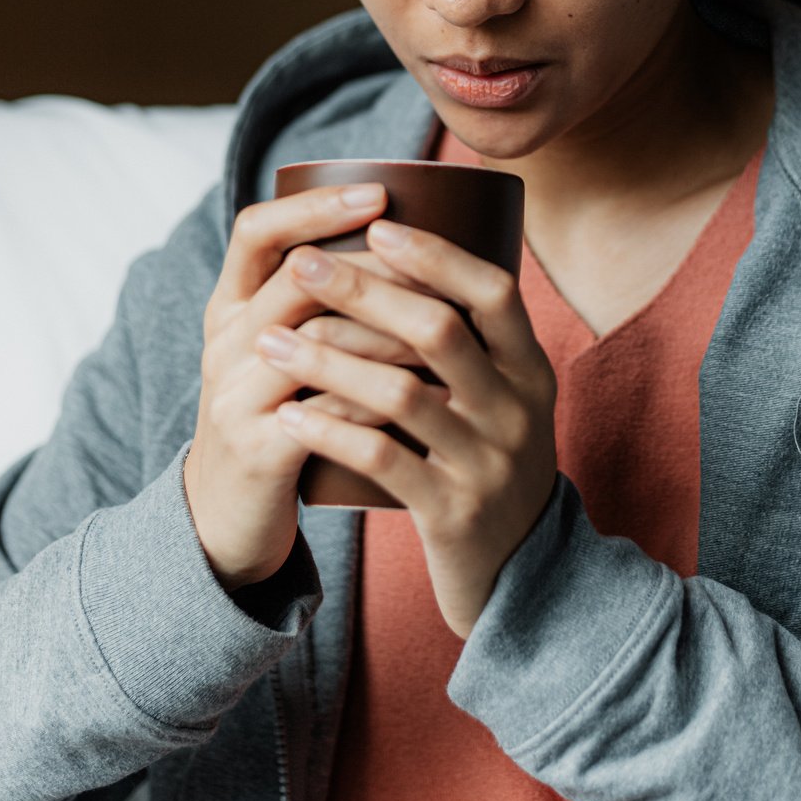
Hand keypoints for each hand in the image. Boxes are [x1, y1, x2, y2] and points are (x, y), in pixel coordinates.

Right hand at [184, 181, 429, 593]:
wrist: (225, 516)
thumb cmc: (277, 417)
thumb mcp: (278, 353)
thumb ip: (318, 302)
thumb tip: (411, 241)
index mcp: (230, 307)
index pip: (256, 231)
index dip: (313, 207)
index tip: (379, 193)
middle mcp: (225, 343)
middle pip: (295, 279)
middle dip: (373, 266)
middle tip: (438, 261)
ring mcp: (234, 397)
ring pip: (317, 343)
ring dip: (390, 330)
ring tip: (450, 322)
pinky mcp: (258, 452)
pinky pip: (328, 415)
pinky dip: (385, 400)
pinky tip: (433, 392)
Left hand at [256, 219, 558, 638]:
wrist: (522, 576)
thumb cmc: (490, 465)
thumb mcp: (505, 401)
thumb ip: (474, 343)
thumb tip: (405, 255)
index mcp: (531, 370)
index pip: (494, 292)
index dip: (436, 255)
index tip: (377, 225)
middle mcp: (518, 410)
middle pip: (439, 331)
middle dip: (363, 291)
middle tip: (301, 264)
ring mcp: (487, 463)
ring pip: (402, 394)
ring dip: (328, 359)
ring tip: (269, 339)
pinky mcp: (453, 513)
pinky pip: (383, 461)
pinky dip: (330, 430)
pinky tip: (288, 412)